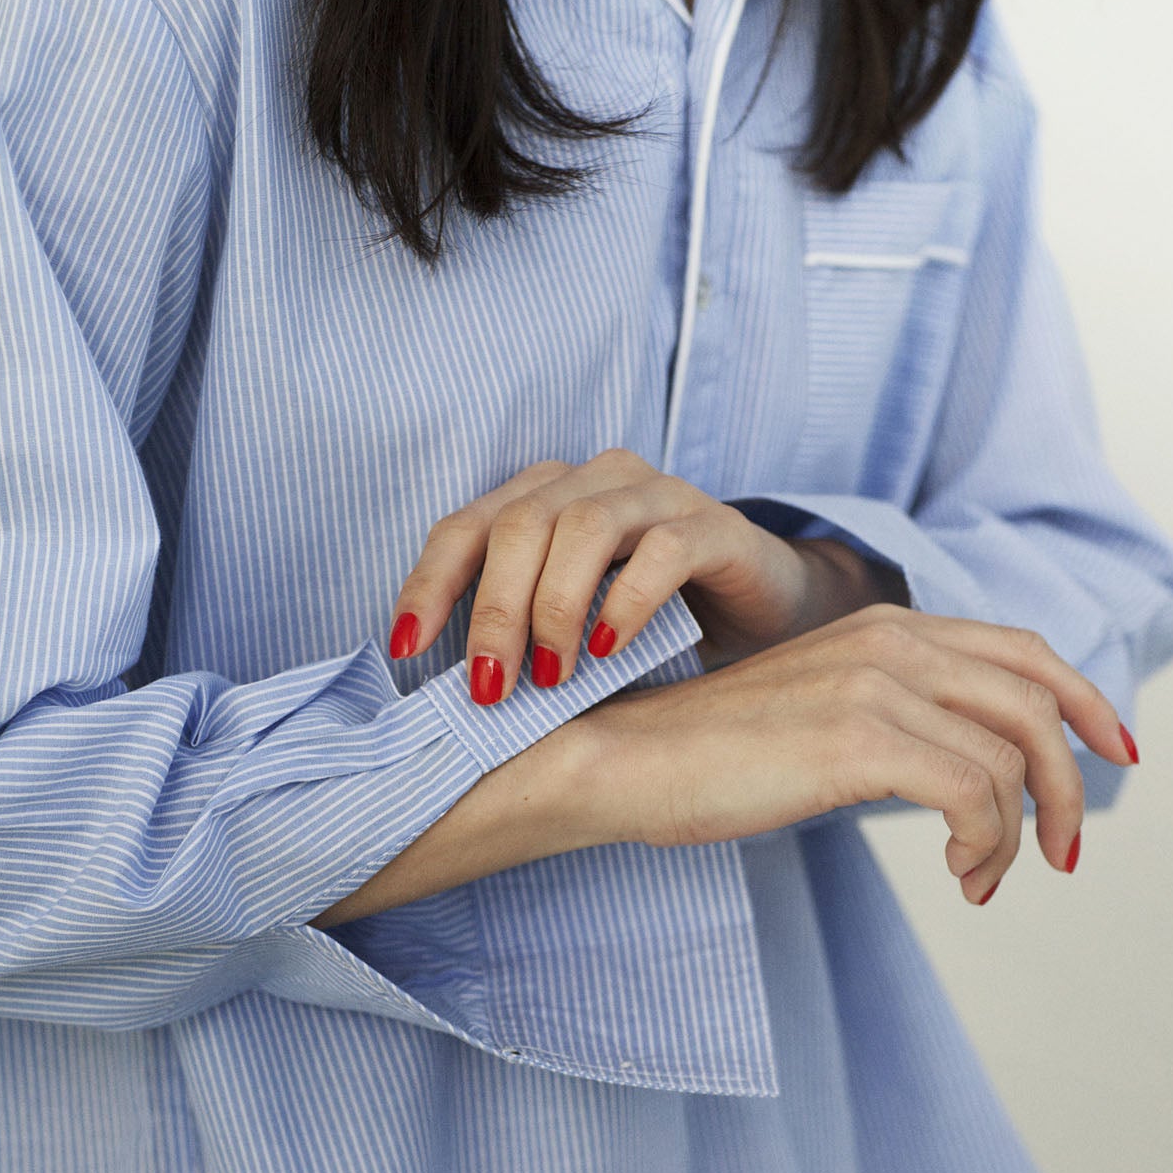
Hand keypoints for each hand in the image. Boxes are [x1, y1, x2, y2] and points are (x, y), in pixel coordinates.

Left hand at [387, 449, 900, 701]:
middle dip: (495, 609)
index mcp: (553, 496)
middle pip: (523, 524)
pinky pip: (664, 549)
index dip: (429, 583)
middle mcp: (602, 481)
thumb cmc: (656, 626)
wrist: (766, 615)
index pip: (469, 526)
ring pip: (586, 527)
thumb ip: (522, 638)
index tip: (406, 648)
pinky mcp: (718, 526)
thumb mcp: (574, 630)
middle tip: (491, 686)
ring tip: (550, 675)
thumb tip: (455, 691)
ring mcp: (663, 496)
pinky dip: (626, 600)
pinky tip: (609, 649)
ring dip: (555, 607)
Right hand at [566, 604, 1138, 902]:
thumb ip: (892, 718)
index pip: (1024, 650)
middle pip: (1036, 701)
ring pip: (1012, 758)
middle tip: (1065, 853)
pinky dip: (988, 846)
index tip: (1113, 754)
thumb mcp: (820, 716)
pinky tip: (961, 879)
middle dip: (1071, 784)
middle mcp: (892, 641)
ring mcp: (876, 684)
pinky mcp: (858, 738)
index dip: (1084, 701)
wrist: (622, 757)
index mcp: (885, 627)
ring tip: (983, 879)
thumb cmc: (712, 753)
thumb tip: (967, 775)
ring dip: (1021, 834)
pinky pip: (975, 796)